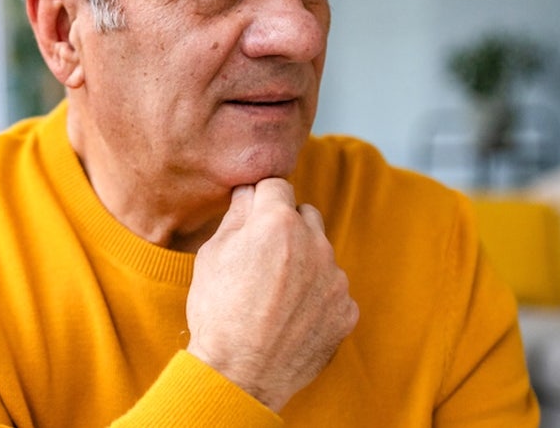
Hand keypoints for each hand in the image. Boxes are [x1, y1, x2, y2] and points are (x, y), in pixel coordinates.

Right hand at [185, 178, 357, 411]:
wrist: (240, 374)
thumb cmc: (218, 312)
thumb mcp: (213, 255)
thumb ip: (237, 216)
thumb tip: (248, 192)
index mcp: (278, 223)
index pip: (277, 185)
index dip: (260, 199)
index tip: (252, 216)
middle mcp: (315, 244)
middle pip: (305, 214)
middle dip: (286, 226)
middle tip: (262, 255)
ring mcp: (335, 278)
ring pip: (321, 253)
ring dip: (303, 262)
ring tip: (274, 293)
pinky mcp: (346, 310)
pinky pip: (332, 289)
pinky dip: (316, 296)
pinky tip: (291, 316)